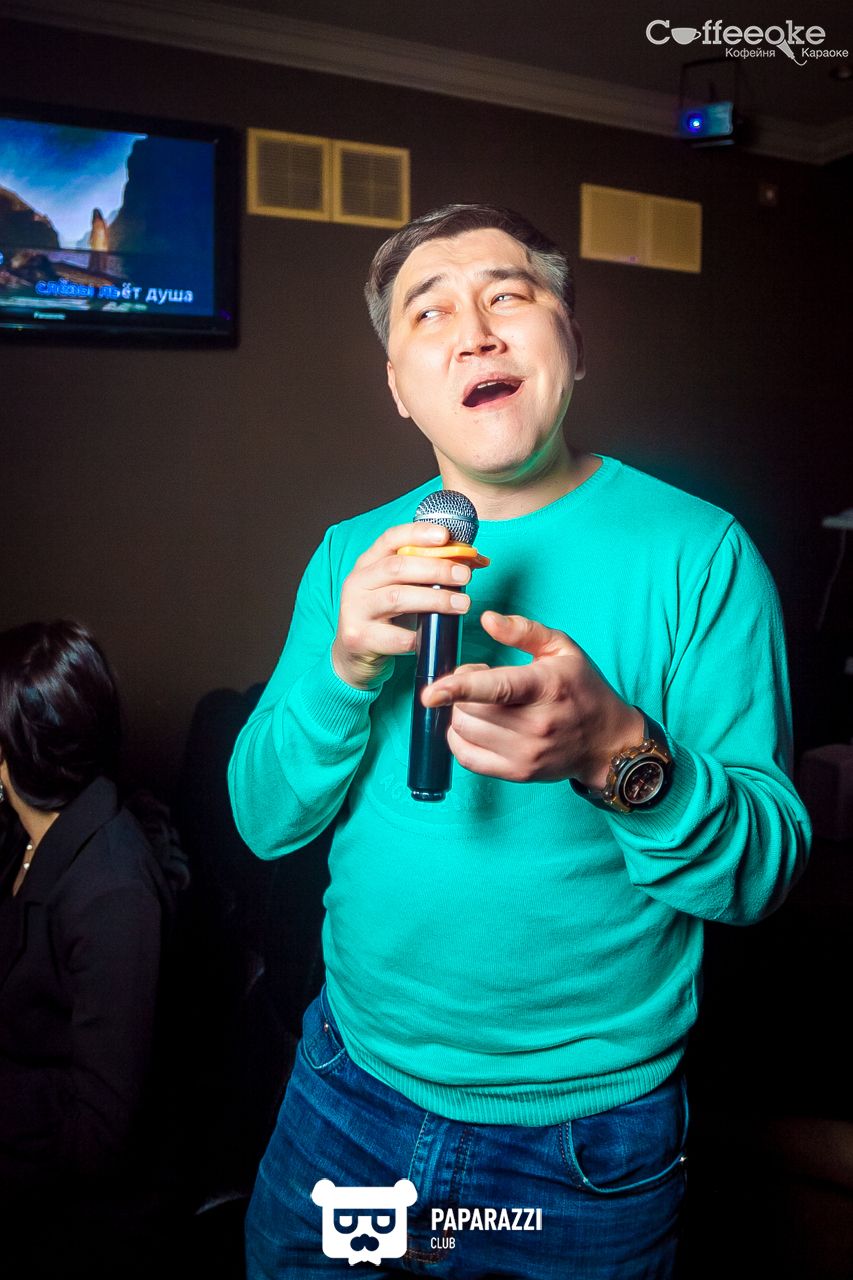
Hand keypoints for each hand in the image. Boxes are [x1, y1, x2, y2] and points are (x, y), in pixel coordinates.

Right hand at [332, 521, 472, 688]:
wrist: (354, 655)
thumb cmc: (387, 617)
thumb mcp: (402, 589)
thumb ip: (430, 572)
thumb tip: (476, 561)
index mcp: (369, 563)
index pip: (391, 538)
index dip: (418, 533)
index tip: (446, 535)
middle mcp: (358, 582)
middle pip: (397, 567)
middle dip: (435, 569)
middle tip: (465, 576)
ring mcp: (355, 610)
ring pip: (396, 598)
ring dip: (434, 599)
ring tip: (461, 604)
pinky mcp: (358, 637)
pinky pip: (394, 637)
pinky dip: (417, 636)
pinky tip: (433, 635)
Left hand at [420, 611, 643, 785]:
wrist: (607, 741)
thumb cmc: (582, 688)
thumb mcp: (562, 649)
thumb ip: (523, 630)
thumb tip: (486, 619)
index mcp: (546, 687)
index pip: (497, 689)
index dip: (459, 688)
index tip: (430, 692)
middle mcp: (536, 724)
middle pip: (470, 710)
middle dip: (461, 690)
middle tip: (482, 680)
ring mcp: (526, 753)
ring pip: (464, 732)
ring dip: (459, 712)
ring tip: (482, 703)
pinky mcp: (518, 773)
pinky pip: (468, 758)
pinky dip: (459, 739)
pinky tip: (474, 725)